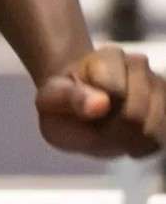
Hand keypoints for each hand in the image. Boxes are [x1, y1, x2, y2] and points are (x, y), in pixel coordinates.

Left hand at [35, 46, 165, 158]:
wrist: (79, 110)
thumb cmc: (62, 105)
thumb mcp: (50, 100)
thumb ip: (70, 98)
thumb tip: (101, 104)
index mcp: (107, 57)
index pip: (113, 89)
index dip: (93, 108)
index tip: (78, 106)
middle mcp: (139, 65)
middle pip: (135, 113)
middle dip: (110, 129)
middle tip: (94, 124)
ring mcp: (158, 87)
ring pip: (152, 129)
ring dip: (125, 139)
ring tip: (109, 129)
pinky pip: (161, 140)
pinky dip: (139, 146)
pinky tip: (124, 137)